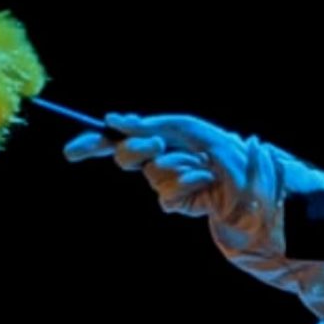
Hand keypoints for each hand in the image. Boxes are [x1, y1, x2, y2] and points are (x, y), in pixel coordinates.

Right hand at [64, 113, 243, 216]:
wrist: (251, 176)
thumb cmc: (221, 148)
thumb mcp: (184, 127)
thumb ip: (147, 124)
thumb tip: (112, 119)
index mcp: (156, 138)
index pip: (115, 140)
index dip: (92, 144)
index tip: (72, 152)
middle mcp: (157, 159)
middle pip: (125, 156)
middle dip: (139, 148)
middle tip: (158, 143)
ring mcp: (166, 183)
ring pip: (151, 174)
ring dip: (177, 165)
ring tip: (202, 164)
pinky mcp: (177, 203)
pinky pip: (168, 195)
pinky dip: (188, 184)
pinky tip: (205, 181)